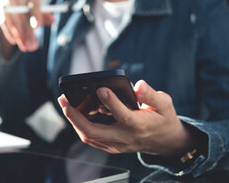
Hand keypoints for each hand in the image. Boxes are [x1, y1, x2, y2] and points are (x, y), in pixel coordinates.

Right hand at [0, 0, 54, 56]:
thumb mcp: (39, 13)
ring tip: (24, 47)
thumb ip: (45, 17)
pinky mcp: (0, 10)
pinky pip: (4, 21)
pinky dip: (9, 32)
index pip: (34, 5)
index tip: (38, 25)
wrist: (15, 6)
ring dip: (18, 34)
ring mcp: (8, 2)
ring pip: (13, 19)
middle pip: (23, 15)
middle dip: (28, 33)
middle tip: (33, 46)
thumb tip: (53, 20)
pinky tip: (14, 41)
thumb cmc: (31, 11)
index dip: (36, 15)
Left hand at [58, 80, 197, 156]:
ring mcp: (116, 144)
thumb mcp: (165, 104)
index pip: (122, 115)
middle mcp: (125, 137)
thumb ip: (151, 95)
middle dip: (76, 117)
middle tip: (64, 101)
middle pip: (94, 131)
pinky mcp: (111, 146)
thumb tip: (138, 85)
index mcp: (139, 125)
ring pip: (89, 136)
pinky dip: (80, 125)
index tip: (100, 88)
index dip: (110, 102)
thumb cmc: (163, 119)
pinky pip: (91, 138)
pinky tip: (74, 112)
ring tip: (65, 103)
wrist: (165, 142)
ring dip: (74, 121)